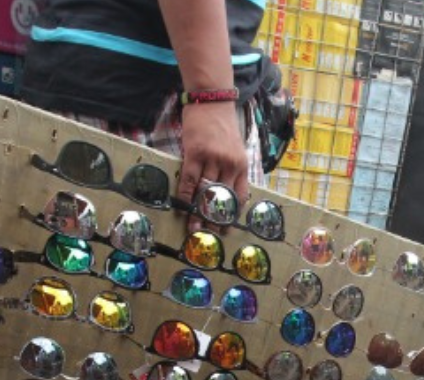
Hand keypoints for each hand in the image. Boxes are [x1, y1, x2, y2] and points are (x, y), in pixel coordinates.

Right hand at [177, 101, 248, 231]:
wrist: (211, 101)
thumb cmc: (222, 126)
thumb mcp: (235, 149)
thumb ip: (231, 170)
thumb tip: (221, 193)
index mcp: (242, 165)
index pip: (239, 196)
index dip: (231, 215)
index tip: (226, 229)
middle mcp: (230, 164)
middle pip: (221, 198)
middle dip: (214, 219)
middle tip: (209, 235)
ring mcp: (213, 159)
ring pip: (205, 192)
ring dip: (198, 212)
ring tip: (194, 227)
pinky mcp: (196, 153)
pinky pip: (190, 180)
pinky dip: (185, 195)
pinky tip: (181, 206)